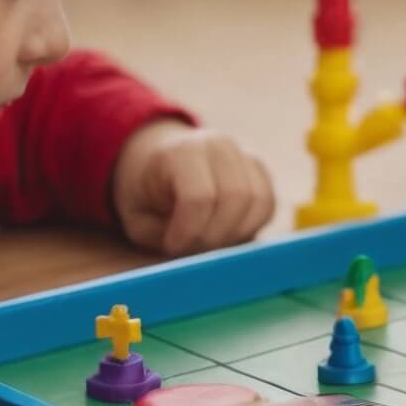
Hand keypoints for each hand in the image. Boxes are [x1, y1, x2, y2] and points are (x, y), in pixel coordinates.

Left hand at [112, 120, 274, 254]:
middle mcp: (219, 147)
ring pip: (259, 202)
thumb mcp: (136, 217)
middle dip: (217, 236)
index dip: (190, 232)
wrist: (157, 160)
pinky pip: (268, 204)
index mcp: (181, 152)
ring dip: (237, 233)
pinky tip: (228, 232)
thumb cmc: (145, 194)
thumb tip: (196, 259)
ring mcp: (244, 155)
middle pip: (236, 198)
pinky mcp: (260, 170)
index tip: (174, 246)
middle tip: (196, 249)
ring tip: (211, 241)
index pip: (199, 196)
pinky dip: (252, 226)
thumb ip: (161, 237)